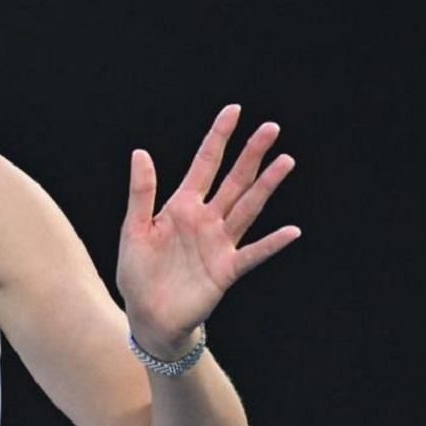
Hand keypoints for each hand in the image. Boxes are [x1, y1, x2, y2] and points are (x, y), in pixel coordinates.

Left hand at [116, 104, 300, 357]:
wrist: (147, 315)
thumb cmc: (138, 272)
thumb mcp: (134, 229)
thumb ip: (142, 193)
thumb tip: (140, 152)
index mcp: (180, 206)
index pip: (204, 164)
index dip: (218, 138)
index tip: (234, 111)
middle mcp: (205, 220)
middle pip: (233, 180)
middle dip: (251, 154)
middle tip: (271, 128)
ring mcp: (219, 243)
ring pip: (247, 208)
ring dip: (265, 186)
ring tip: (285, 162)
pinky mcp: (227, 270)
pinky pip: (253, 254)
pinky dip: (271, 243)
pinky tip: (290, 230)